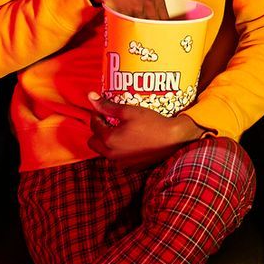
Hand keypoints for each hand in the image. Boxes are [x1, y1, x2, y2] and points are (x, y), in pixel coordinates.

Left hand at [85, 91, 201, 164]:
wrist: (173, 139)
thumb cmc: (151, 123)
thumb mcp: (129, 111)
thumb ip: (107, 106)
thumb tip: (91, 97)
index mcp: (109, 140)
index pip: (94, 125)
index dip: (97, 113)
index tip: (104, 107)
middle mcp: (111, 154)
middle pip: (93, 142)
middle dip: (98, 130)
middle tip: (109, 120)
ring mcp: (121, 163)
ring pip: (104, 151)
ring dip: (106, 141)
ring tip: (119, 130)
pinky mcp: (131, 167)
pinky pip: (116, 158)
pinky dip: (118, 150)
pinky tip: (129, 140)